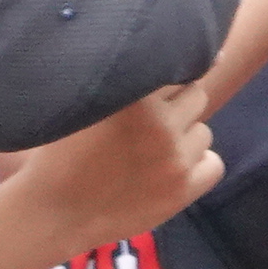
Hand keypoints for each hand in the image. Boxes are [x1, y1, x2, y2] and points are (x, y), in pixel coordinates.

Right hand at [7, 85, 219, 254]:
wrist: (54, 211)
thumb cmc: (64, 150)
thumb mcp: (88, 99)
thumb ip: (130, 74)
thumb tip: (212, 57)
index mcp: (134, 96)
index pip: (178, 67)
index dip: (168, 77)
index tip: (158, 92)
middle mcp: (159, 124)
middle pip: (196, 96)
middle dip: (177, 106)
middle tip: (146, 125)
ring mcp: (174, 158)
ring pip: (204, 131)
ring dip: (185, 137)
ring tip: (150, 151)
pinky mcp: (183, 191)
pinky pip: (213, 165)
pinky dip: (197, 166)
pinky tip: (168, 171)